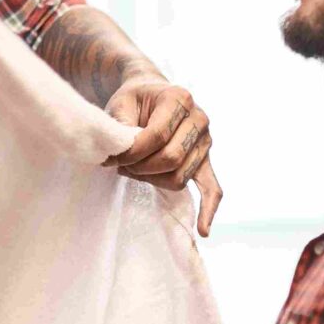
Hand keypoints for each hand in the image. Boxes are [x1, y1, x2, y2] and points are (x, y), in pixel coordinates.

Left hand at [106, 77, 224, 237]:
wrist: (150, 94)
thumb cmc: (133, 100)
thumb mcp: (120, 103)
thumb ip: (121, 125)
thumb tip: (122, 154)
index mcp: (180, 98)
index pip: (157, 135)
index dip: (132, 152)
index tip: (111, 158)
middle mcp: (199, 119)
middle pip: (171, 159)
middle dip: (140, 168)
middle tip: (121, 165)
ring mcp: (205, 141)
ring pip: (180, 177)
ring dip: (153, 180)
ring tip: (134, 170)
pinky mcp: (205, 160)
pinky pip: (212, 188)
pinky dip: (208, 209)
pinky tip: (203, 230)